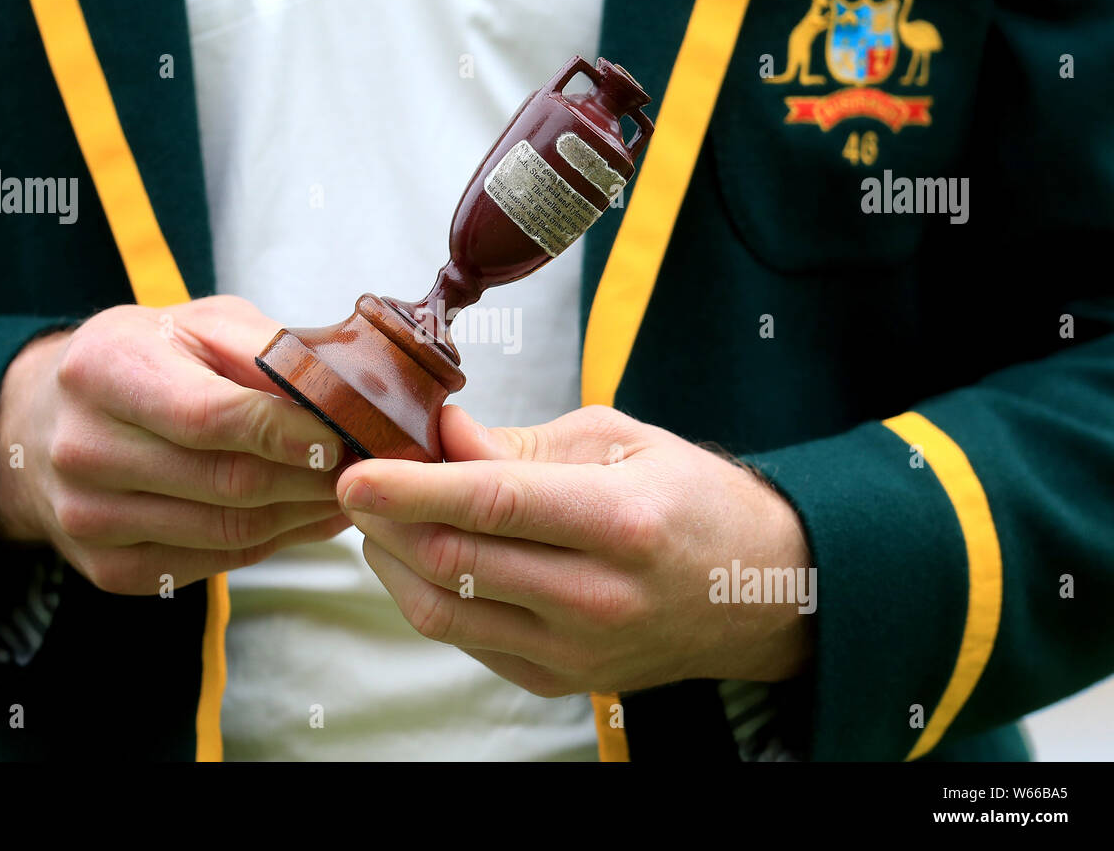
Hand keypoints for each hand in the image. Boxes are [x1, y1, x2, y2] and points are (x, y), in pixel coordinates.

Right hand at [0, 296, 349, 593]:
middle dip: (313, 477)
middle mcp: (82, 448)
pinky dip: (277, 542)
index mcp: (102, 369)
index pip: (210, 415)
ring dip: (305, 514)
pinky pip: (217, 561)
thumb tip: (345, 389)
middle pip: (228, 480)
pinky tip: (310, 516)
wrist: (49, 421)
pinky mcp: (108, 569)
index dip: (289, 432)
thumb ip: (266, 348)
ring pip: (230, 529)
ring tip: (349, 490)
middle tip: (367, 466)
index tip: (346, 435)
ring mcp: (87, 517)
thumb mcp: (197, 325)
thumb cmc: (147, 360)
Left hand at [338, 405, 812, 696]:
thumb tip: (440, 434)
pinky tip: (423, 555)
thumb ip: (520, 444)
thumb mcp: (619, 441)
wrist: (759, 590)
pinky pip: (464, 640)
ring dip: (392, 561)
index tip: (354, 473)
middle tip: (359, 481)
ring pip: (443, 611)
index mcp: (619, 522)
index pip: (491, 503)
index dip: (412, 487)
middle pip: (453, 560)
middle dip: (385, 519)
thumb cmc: (689, 499)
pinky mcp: (558, 680)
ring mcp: (575, 650)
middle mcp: (596, 597)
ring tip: (381, 518)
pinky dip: (427, 594)